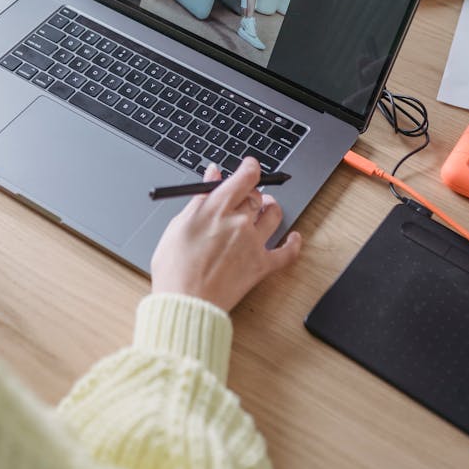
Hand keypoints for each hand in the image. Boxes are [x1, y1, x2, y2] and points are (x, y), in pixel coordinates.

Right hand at [150, 158, 300, 311]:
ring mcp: (253, 243)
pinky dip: (293, 243)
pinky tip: (294, 237)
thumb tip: (212, 173)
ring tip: (266, 208)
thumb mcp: (178, 225)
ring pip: (274, 215)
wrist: (185, 302)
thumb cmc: (174, 268)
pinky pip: (287, 252)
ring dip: (271, 208)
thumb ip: (200, 198)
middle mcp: (239, 221)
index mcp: (216, 208)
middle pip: (256, 196)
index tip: (249, 166)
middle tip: (246, 195)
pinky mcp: (262, 266)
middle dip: (252, 192)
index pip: (244, 177)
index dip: (250, 167)